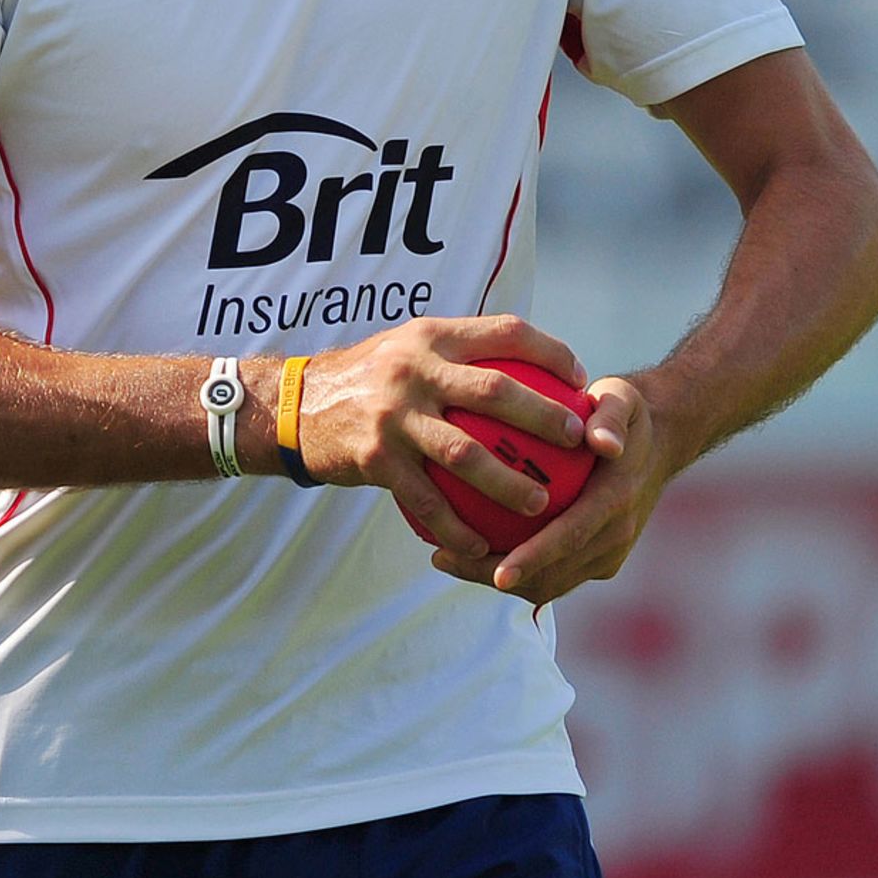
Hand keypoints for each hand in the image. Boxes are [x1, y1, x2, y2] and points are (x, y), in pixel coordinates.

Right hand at [296, 314, 588, 558]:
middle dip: (544, 417)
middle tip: (577, 440)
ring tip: (541, 504)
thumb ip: (459, 354)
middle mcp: (414, 369)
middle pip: (495, 391)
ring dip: (509, 482)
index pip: (504, 332)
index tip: (580, 380)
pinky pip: (427, 501)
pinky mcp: (376, 458)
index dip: (550, 353)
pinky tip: (483, 545)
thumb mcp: (410, 348)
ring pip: (465, 453)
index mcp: (431, 336)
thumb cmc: (370, 378)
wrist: (297, 405)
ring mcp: (394, 416)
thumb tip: (532, 368)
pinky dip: (457, 527)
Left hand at [428, 375, 671, 603]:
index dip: (535, 558)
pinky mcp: (598, 558)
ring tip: (446, 557)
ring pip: (551, 582)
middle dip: (499, 576)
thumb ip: (610, 417)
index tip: (497, 572)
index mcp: (617, 501)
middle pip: (554, 573)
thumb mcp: (621, 399)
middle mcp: (615, 535)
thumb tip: (603, 441)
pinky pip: (554, 572)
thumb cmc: (626, 412)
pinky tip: (470, 546)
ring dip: (500, 578)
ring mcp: (608, 552)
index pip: (572, 536)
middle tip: (445, 558)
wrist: (660, 441)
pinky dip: (515, 569)